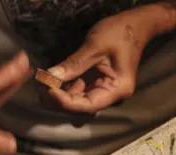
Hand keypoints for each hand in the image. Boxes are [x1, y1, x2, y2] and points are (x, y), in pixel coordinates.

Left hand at [42, 9, 158, 113]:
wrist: (135, 25)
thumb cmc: (120, 33)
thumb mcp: (95, 46)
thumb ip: (74, 64)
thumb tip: (50, 78)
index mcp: (117, 89)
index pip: (88, 105)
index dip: (66, 102)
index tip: (48, 90)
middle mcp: (111, 95)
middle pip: (81, 108)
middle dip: (60, 101)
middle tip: (40, 88)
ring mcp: (104, 91)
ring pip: (78, 102)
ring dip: (60, 95)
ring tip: (42, 83)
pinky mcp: (97, 84)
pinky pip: (79, 92)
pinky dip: (64, 88)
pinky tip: (51, 80)